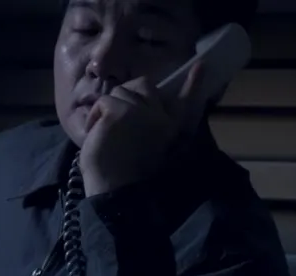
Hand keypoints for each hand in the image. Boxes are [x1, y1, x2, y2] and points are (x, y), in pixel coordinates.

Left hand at [78, 62, 202, 196]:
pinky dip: (94, 117)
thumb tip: (134, 106)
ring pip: (119, 91)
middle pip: (143, 85)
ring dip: (107, 110)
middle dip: (127, 95)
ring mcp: (140, 111)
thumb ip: (147, 126)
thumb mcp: (144, 148)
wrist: (115, 190)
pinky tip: (96, 134)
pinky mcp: (120, 112)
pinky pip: (102, 101)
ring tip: (107, 133)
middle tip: (116, 118)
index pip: (185, 100)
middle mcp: (160, 116)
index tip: (201, 65)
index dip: (193, 83)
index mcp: (169, 128)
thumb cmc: (125, 174)